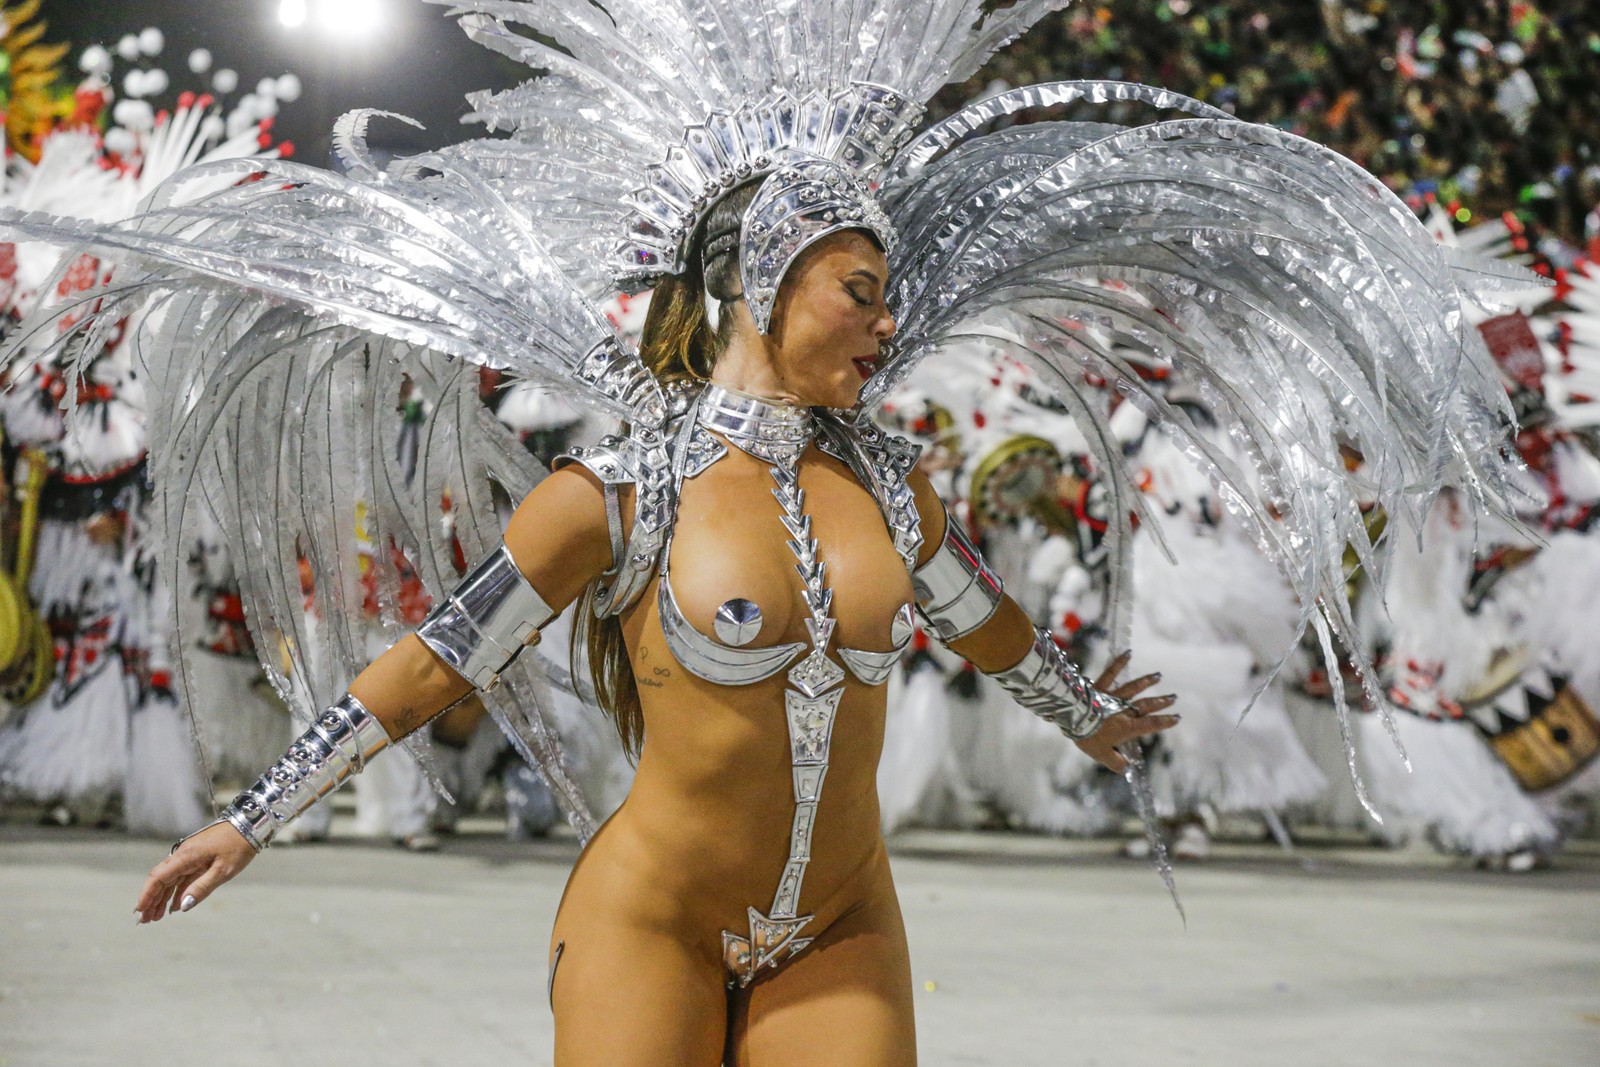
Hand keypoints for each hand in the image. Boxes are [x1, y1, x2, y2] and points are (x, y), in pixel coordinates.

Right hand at [135, 821, 256, 924]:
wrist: (250, 823)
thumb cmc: (238, 845)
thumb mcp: (223, 870)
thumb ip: (202, 888)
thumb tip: (183, 906)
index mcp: (186, 857)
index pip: (158, 877)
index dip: (147, 895)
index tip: (139, 911)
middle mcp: (183, 855)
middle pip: (160, 879)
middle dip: (151, 900)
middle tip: (146, 920)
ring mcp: (190, 856)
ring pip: (171, 879)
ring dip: (162, 897)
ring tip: (157, 917)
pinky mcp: (198, 857)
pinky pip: (183, 876)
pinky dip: (177, 891)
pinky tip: (175, 905)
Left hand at [1072, 650, 1178, 773]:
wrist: (1071, 717)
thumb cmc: (1088, 737)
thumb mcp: (1102, 755)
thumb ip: (1116, 762)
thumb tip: (1126, 767)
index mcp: (1126, 727)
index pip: (1149, 725)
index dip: (1164, 722)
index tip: (1177, 718)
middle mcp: (1123, 710)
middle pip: (1145, 705)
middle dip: (1160, 702)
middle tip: (1174, 698)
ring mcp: (1112, 697)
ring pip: (1133, 688)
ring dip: (1146, 682)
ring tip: (1158, 676)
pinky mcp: (1099, 687)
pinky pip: (1110, 673)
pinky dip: (1119, 662)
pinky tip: (1128, 653)